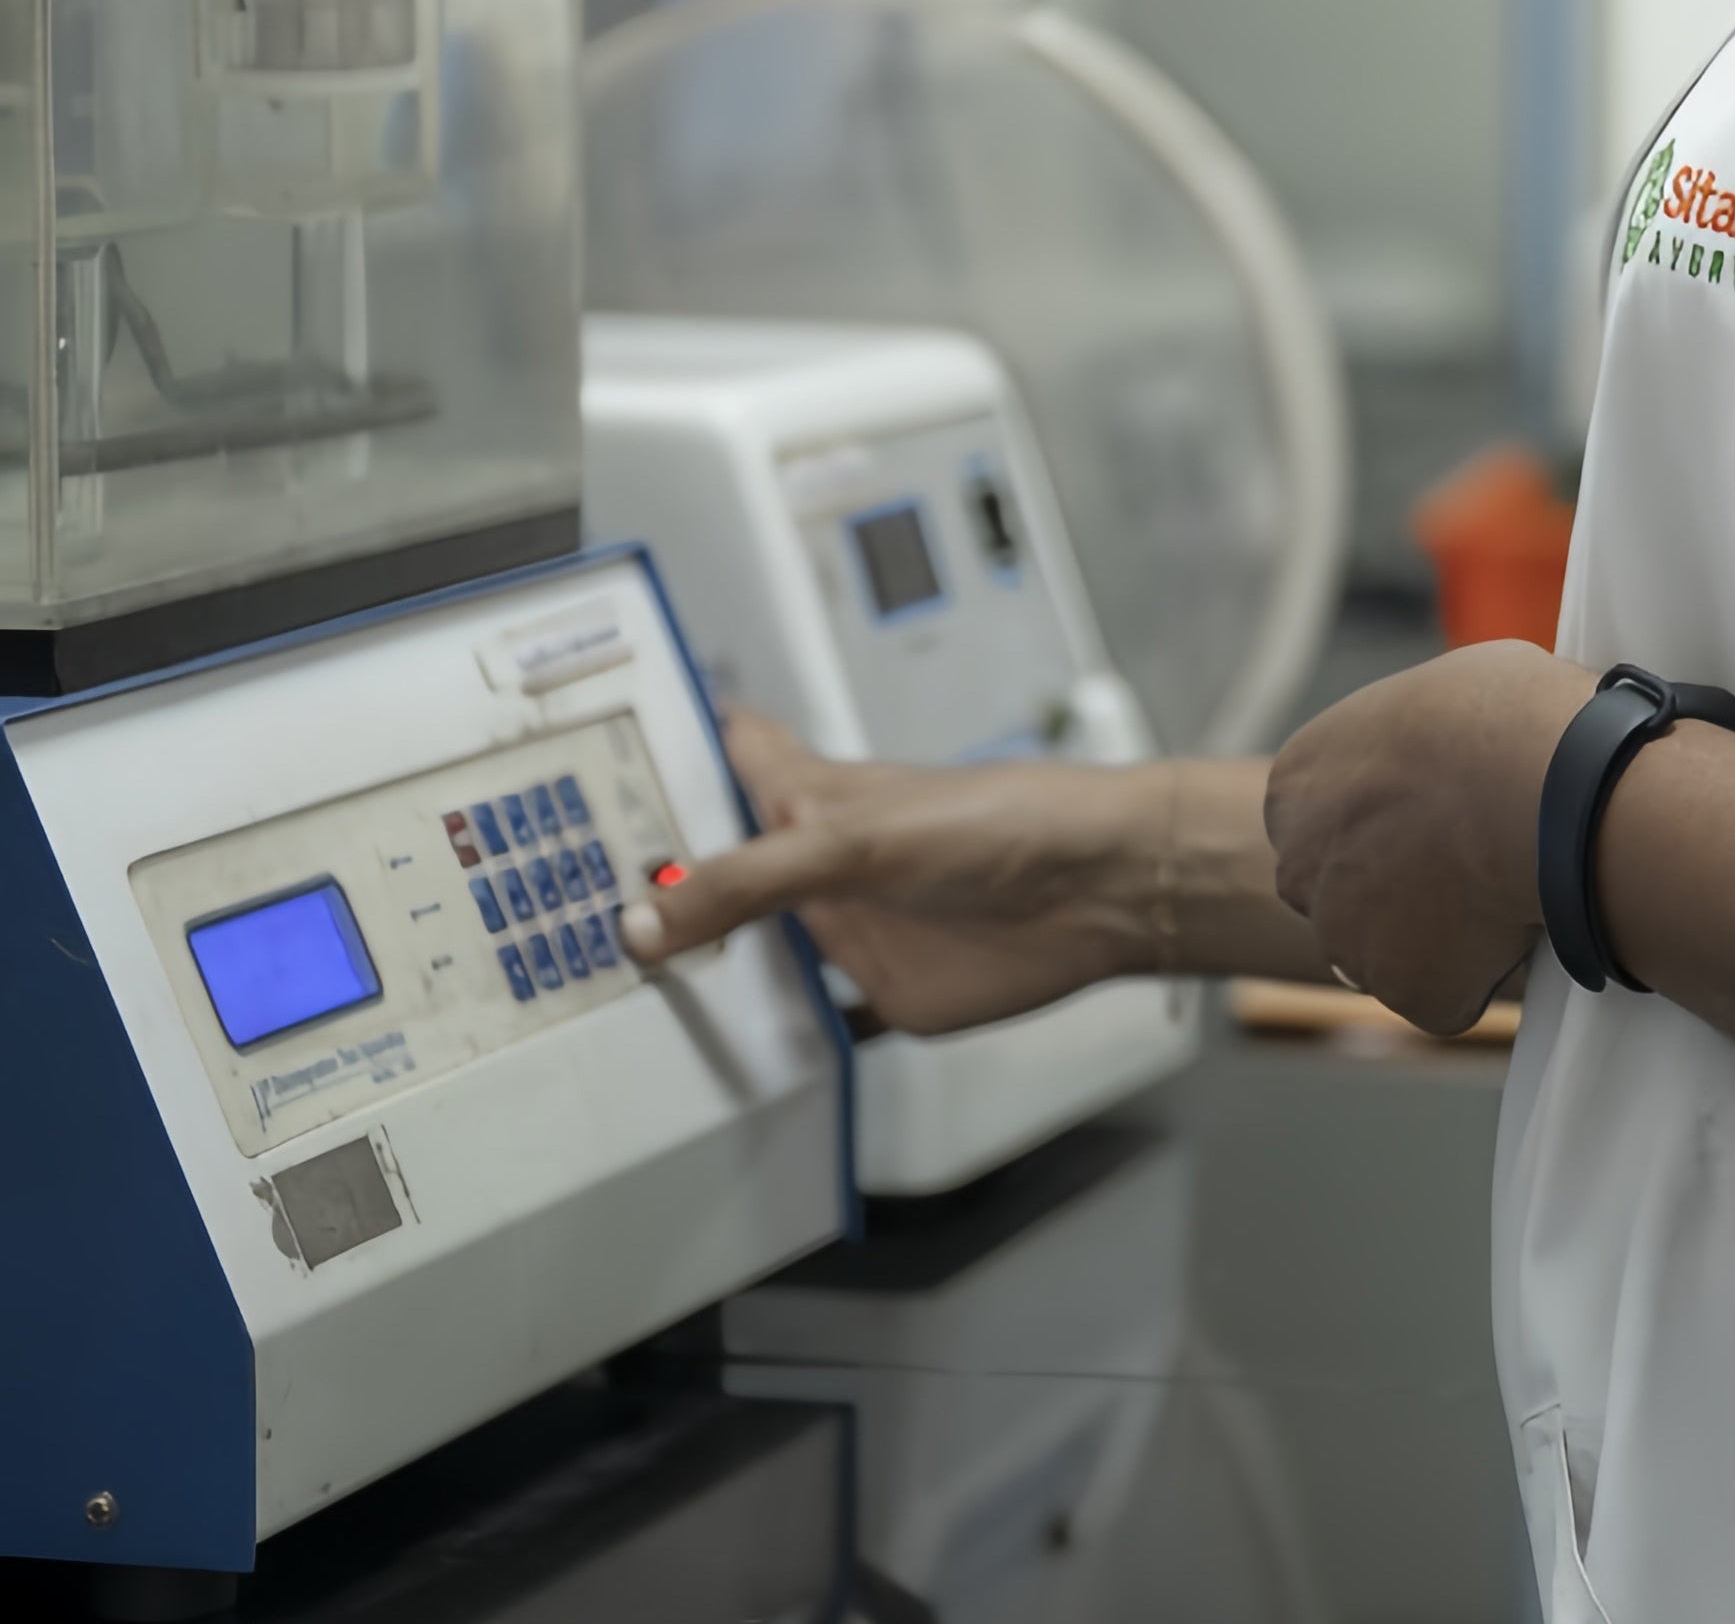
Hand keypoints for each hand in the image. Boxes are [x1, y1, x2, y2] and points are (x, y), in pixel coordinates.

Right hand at [619, 708, 1185, 1033]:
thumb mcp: (854, 841)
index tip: (578, 770)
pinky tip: (713, 1071)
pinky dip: (770, 1044)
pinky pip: (811, 1024)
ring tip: (596, 1004)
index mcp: (805, 798)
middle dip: (653, 887)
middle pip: (719, 869)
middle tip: (553, 919)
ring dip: (699, 974)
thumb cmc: (996, 821)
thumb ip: (747, 882)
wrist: (1095, 892)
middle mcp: (815, 862)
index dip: (665, 750)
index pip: (725, 752)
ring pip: (752, 952)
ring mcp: (844, 929)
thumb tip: (643, 923)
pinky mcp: (878, 994)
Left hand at [1263, 642, 1590, 1035]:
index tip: (1429, 820)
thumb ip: (1408, 747)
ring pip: (1393, 952)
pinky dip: (1482, 973)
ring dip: (1439, 936)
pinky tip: (1517, 922)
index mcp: (1298, 782)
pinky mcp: (1405, 992)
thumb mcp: (1432, 700)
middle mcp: (1301, 866)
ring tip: (1505, 885)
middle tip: (1466, 864)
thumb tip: (1444, 753)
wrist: (1541, 785)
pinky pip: (1448, 994)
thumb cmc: (1498, 718)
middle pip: (1344, 895)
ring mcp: (1347, 939)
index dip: (1382, 825)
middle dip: (1393, 892)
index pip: (1322, 822)